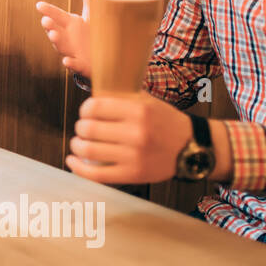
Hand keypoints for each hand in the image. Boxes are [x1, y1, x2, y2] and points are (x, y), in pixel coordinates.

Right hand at [36, 0, 93, 79]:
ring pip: (61, 47)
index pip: (56, 15)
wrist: (106, 58)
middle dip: (49, 27)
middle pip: (55, 31)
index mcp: (70, 23)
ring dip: (56, 42)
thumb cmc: (94, 33)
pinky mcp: (82, 65)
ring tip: (53, 36)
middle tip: (45, 21)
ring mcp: (73, 51)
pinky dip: (70, 63)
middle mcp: (68, 37)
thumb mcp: (92, 10)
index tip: (40, 5)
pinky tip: (67, 61)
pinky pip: (74, 65)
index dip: (48, 11)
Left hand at [66, 93, 191, 183]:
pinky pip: (97, 174)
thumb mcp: (147, 101)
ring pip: (89, 150)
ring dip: (76, 145)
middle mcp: (137, 133)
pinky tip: (72, 160)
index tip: (86, 112)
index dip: (84, 109)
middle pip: (89, 129)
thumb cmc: (165, 122)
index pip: (95, 107)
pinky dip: (79, 168)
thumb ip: (120, 97)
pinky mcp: (133, 174)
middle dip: (80, 127)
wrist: (192, 148)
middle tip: (82, 128)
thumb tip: (87, 90)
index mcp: (139, 111)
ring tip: (78, 143)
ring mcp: (134, 156)